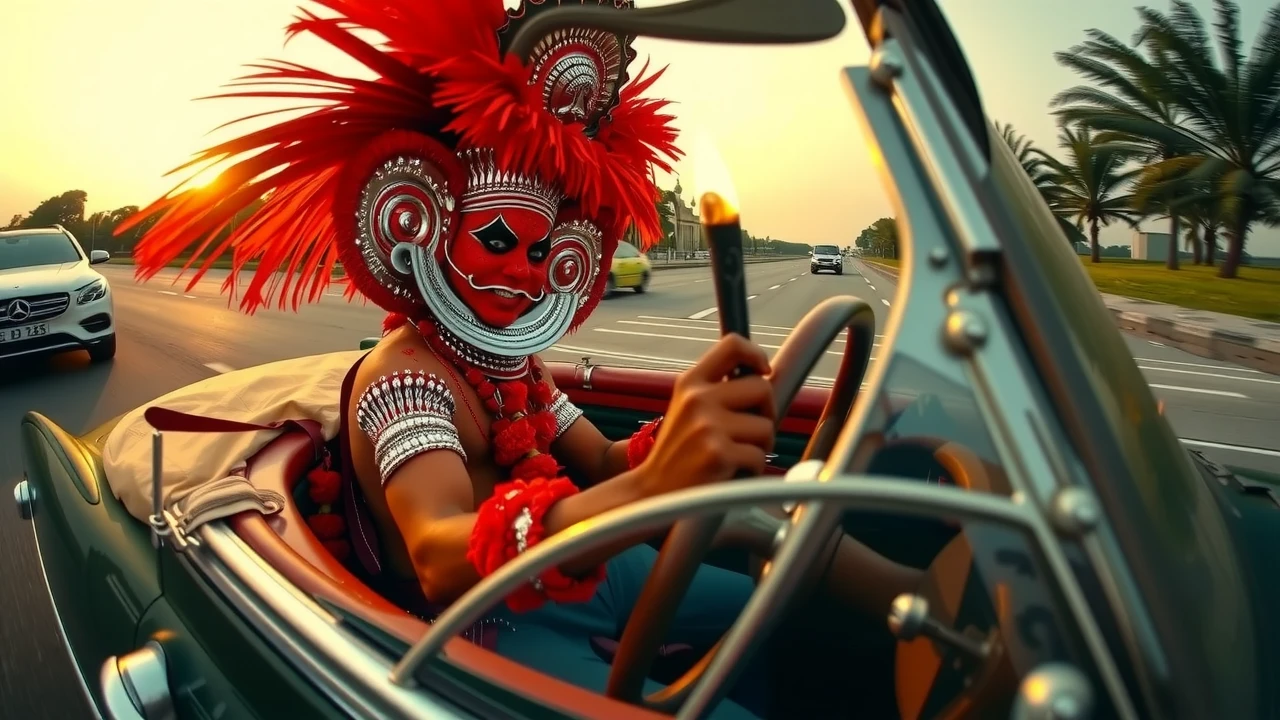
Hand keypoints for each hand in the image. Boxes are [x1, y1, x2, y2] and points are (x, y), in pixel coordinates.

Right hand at [634, 334, 775, 496]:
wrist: (654, 493)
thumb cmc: (679, 453)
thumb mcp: (689, 410)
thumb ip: (719, 391)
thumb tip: (767, 377)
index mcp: (690, 383)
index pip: (732, 345)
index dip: (755, 354)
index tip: (763, 371)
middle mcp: (697, 398)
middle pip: (762, 387)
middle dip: (766, 412)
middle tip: (751, 431)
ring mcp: (707, 426)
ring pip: (765, 426)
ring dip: (759, 446)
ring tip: (735, 455)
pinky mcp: (718, 453)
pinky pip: (759, 456)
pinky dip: (752, 470)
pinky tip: (730, 472)